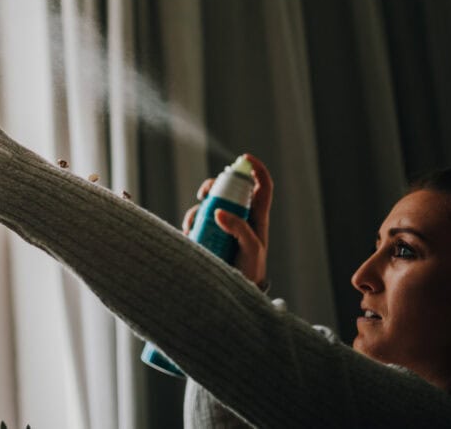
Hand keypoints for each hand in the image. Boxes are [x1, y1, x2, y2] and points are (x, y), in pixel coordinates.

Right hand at [181, 154, 272, 288]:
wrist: (237, 292)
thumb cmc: (251, 270)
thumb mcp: (251, 249)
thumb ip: (239, 229)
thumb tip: (218, 211)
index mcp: (257, 216)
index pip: (262, 186)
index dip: (256, 169)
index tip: (244, 159)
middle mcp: (240, 216)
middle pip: (229, 189)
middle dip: (214, 185)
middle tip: (205, 193)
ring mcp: (224, 225)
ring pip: (209, 204)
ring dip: (197, 208)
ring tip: (191, 224)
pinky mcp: (210, 234)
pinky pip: (198, 220)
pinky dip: (190, 222)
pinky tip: (188, 234)